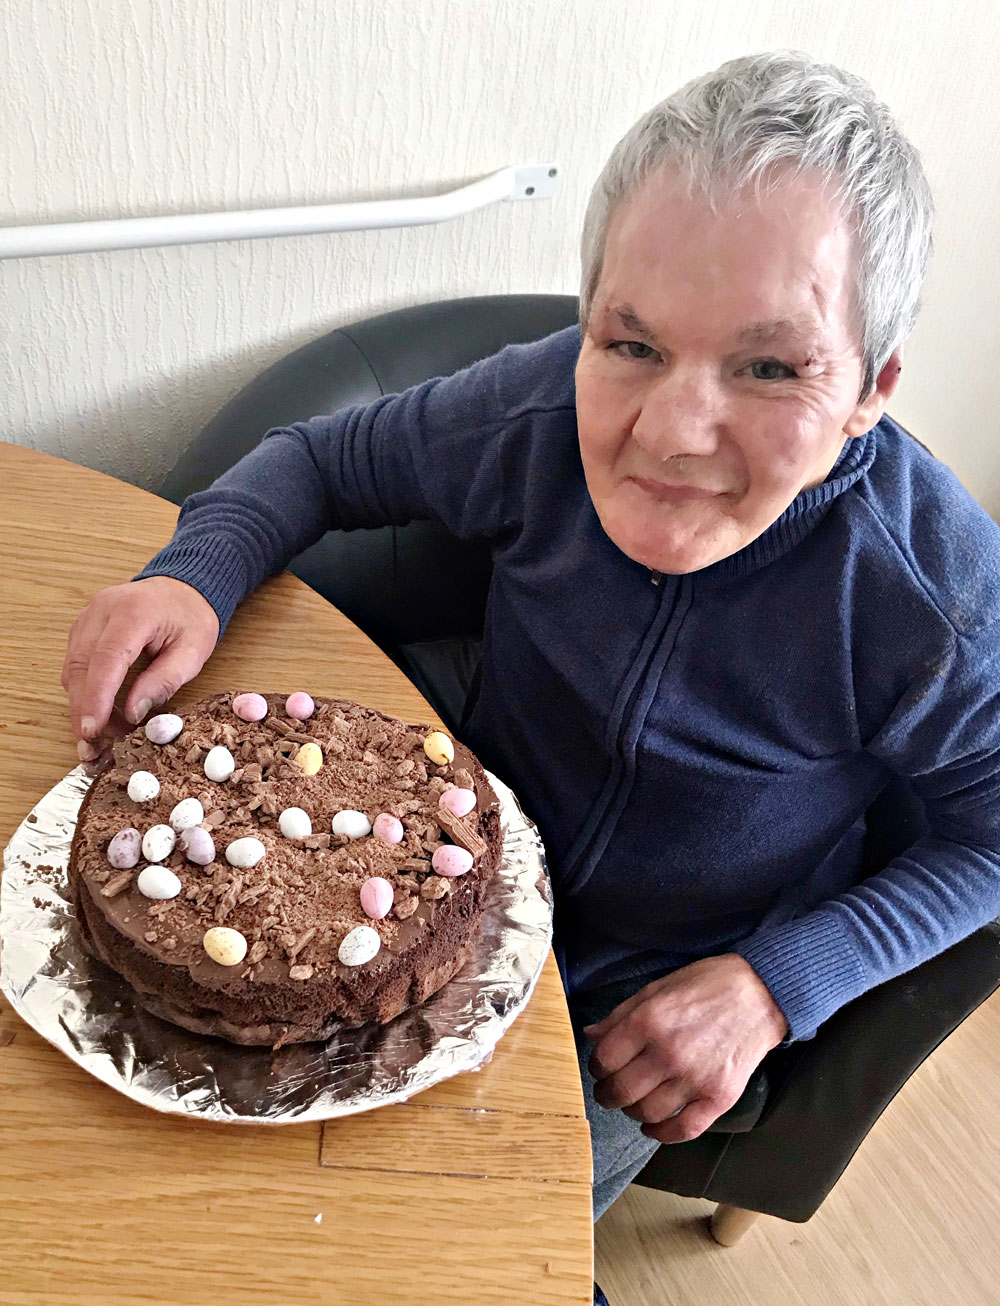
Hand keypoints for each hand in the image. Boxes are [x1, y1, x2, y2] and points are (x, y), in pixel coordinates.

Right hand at [61, 577, 219, 762]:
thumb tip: (133, 713)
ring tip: (102, 737)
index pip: (106, 658)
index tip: (91, 730)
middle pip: (81, 667)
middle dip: (84, 711)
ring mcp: (88, 617)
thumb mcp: (192, 652)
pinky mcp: (83, 628)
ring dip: (82, 705)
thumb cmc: (190, 617)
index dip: (96, 697)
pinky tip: (101, 713)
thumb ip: (163, 681)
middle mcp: (102, 611)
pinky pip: (75, 664)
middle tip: (93, 748)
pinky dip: (84, 691)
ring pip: (72, 669)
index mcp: (134, 612)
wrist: (183, 587)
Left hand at [583, 954, 787, 1143]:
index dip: (596, 1067)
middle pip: (621, 1091)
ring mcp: (695, 1078)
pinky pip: (683, 1130)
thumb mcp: (657, 988)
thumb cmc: (706, 985)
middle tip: (608, 1091)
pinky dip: (662, 1134)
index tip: (600, 1067)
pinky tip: (653, 1126)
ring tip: (633, 1102)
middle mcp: (669, 1053)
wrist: (760, 994)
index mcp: (649, 1021)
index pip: (604, 1060)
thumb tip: (591, 1036)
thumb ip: (621, 1015)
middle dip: (607, 1095)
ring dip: (632, 1111)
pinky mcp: (719, 1098)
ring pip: (647, 1113)